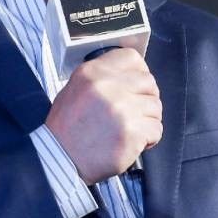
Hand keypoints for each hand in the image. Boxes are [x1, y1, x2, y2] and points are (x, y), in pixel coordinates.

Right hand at [44, 49, 162, 184]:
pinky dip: (149, 138)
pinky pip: (156, 129)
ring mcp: (122, 109)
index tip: (138, 84)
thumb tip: (129, 76)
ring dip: (148, 119)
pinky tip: (135, 143)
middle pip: (148, 81)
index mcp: (92, 73)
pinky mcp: (132, 131)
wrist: (61, 160)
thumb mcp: (73, 90)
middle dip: (147, 97)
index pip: (131, 57)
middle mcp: (108, 86)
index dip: (139, 71)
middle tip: (138, 111)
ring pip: (155, 106)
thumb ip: (101, 79)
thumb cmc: (66, 130)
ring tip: (133, 129)